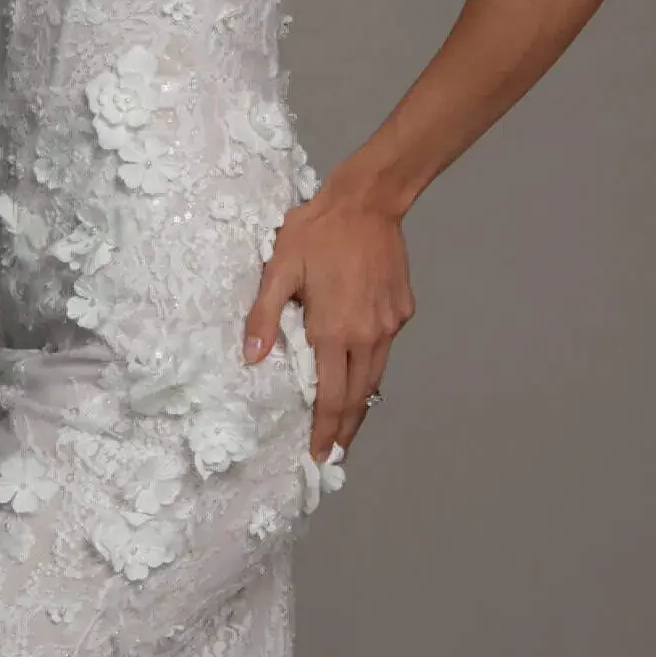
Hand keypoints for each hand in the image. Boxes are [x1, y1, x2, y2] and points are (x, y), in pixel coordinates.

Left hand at [242, 163, 416, 461]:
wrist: (369, 201)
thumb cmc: (317, 232)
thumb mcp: (279, 269)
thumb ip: (265, 317)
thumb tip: (252, 358)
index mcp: (334, 331)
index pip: (332, 397)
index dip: (326, 430)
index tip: (320, 455)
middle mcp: (368, 336)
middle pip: (359, 396)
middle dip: (346, 429)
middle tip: (335, 454)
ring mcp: (390, 324)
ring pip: (376, 375)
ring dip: (362, 403)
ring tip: (348, 425)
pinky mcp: (403, 310)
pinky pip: (385, 347)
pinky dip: (372, 364)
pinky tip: (359, 367)